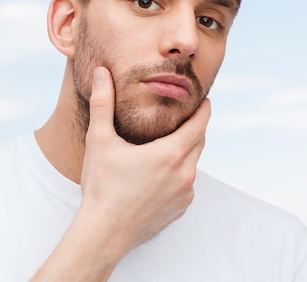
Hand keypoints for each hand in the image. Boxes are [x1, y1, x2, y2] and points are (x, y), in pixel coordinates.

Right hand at [30, 66, 209, 280]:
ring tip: (173, 141)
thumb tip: (102, 73)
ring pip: (193, 165)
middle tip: (189, 115)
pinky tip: (162, 171)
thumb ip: (103, 103)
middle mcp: (184, 175)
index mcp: (170, 154)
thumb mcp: (100, 140)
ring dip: (187, 151)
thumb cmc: (101, 186)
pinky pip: (187, 185)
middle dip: (196, 128)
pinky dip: (180, 173)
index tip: (206, 100)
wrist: (103, 233)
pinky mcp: (178, 210)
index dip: (203, 111)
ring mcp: (184, 195)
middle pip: (199, 143)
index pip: (199, 125)